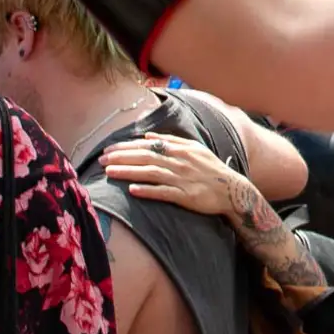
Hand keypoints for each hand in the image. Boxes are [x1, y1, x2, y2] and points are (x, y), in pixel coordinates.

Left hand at [101, 134, 246, 221]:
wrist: (232, 190)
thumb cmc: (211, 170)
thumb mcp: (194, 149)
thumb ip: (172, 141)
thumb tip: (148, 137)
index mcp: (181, 149)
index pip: (148, 146)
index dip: (127, 147)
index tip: (108, 150)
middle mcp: (180, 162)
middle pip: (146, 157)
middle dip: (122, 158)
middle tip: (101, 160)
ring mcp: (182, 179)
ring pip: (151, 173)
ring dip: (129, 172)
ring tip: (110, 172)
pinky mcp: (186, 196)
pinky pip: (164, 192)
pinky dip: (148, 191)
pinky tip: (133, 191)